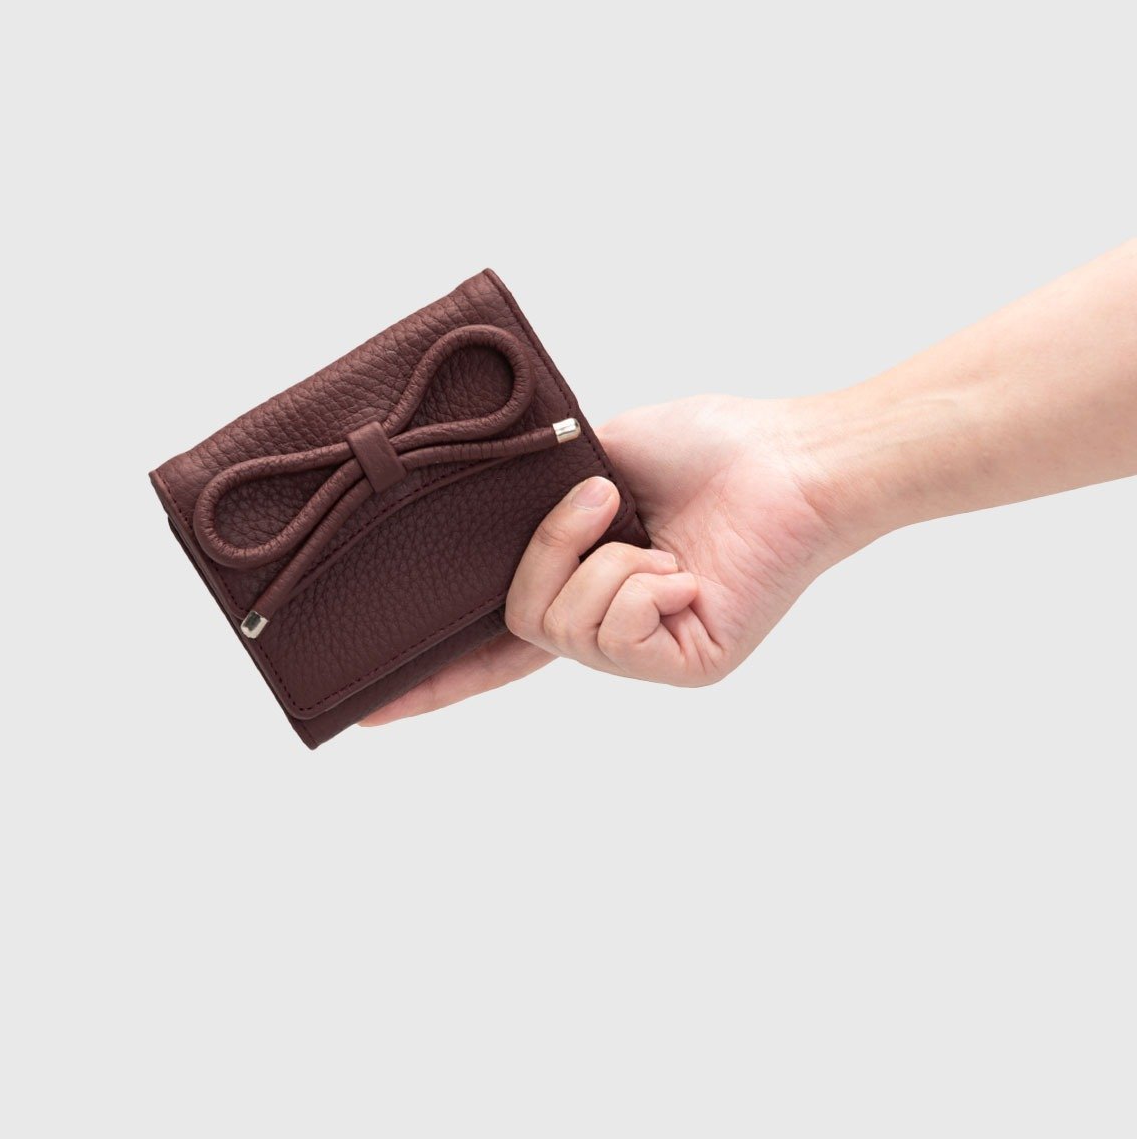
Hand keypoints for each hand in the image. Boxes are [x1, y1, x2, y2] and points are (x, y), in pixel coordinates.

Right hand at [361, 394, 845, 725]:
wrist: (788, 458)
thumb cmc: (708, 448)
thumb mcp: (594, 460)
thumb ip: (535, 498)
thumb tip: (485, 506)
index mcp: (585, 581)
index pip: (495, 643)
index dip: (434, 677)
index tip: (369, 709)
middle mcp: (610, 624)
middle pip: (520, 622)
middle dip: (547, 552)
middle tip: (605, 502)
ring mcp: (647, 652)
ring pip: (561, 627)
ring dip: (601, 559)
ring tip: (655, 532)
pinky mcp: (685, 665)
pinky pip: (616, 635)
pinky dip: (641, 583)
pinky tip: (683, 569)